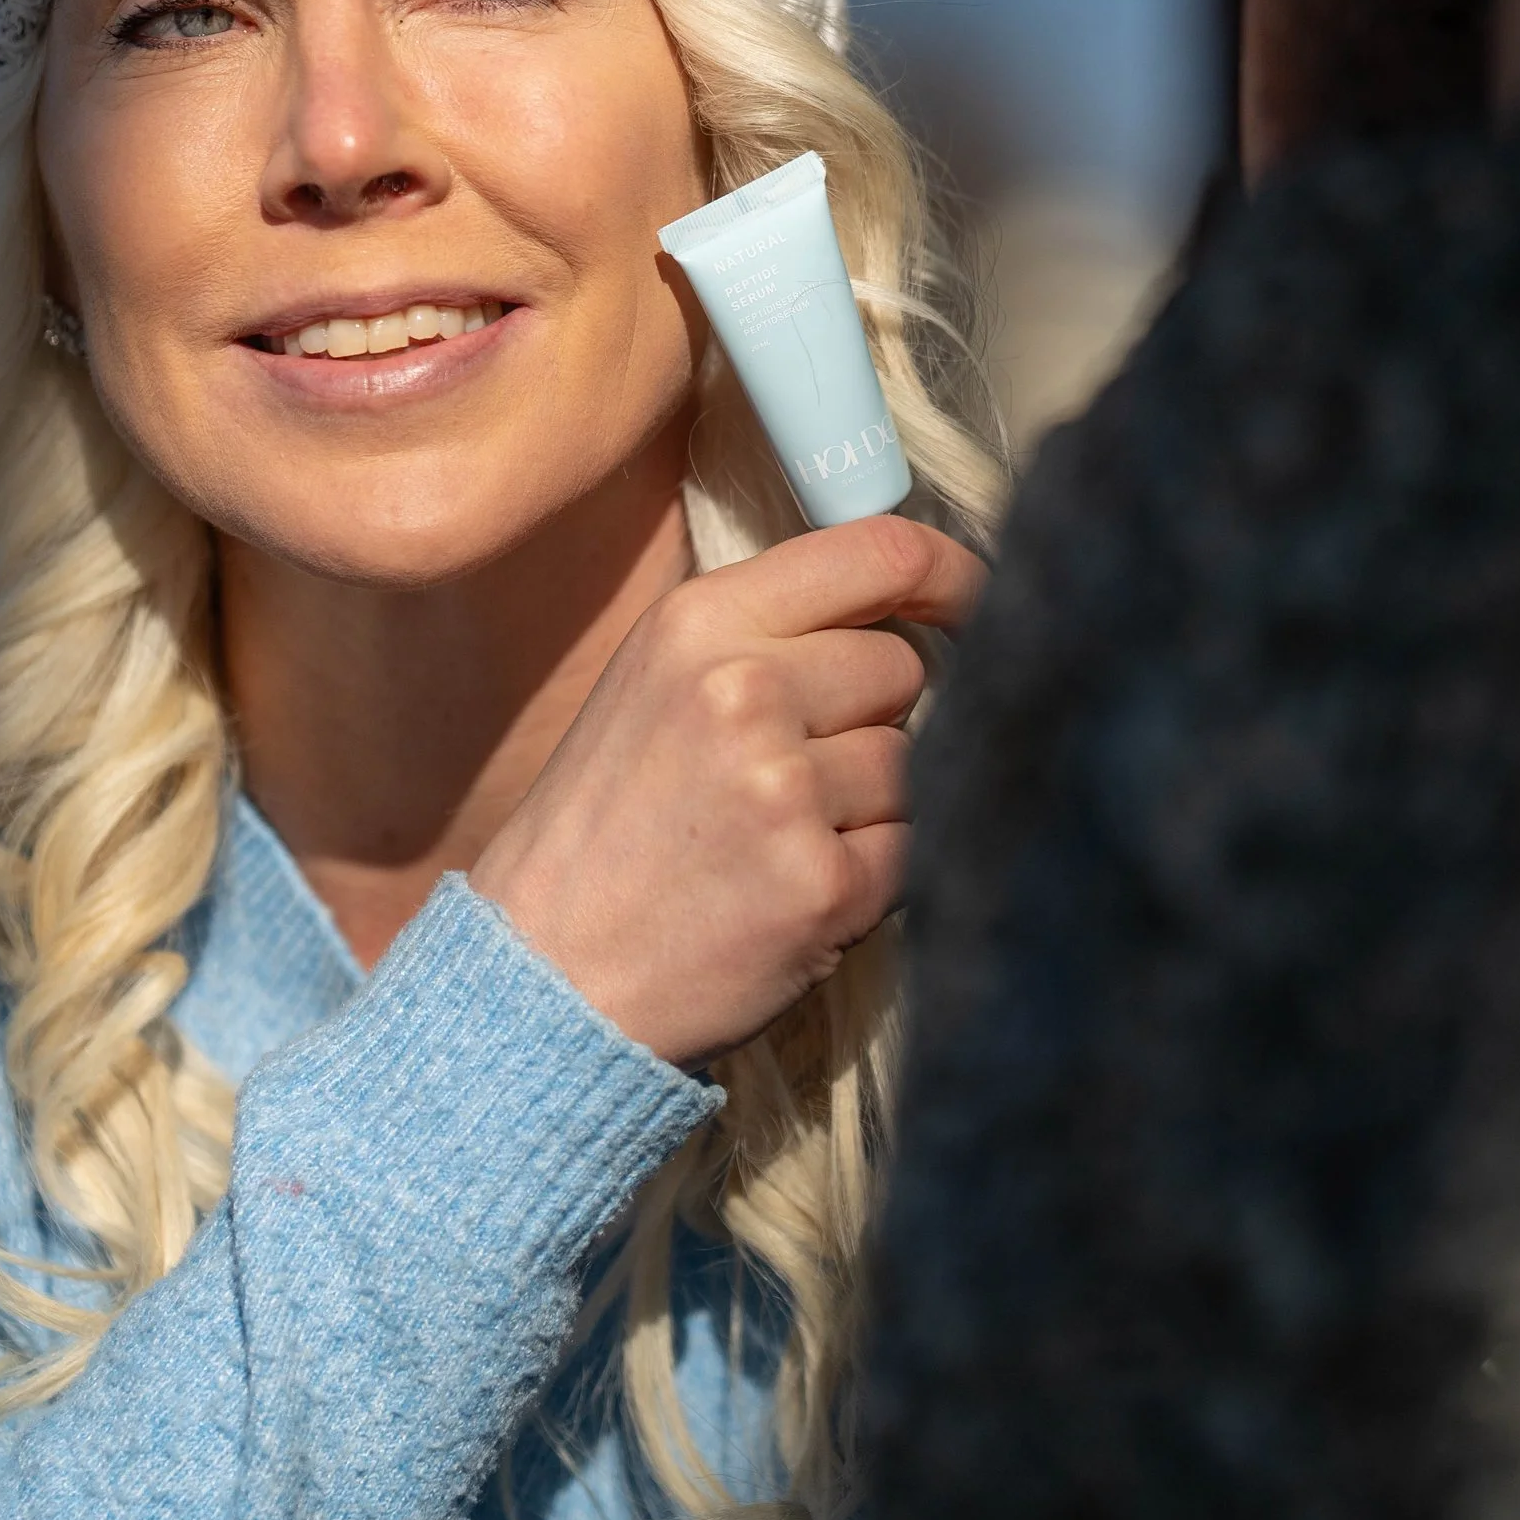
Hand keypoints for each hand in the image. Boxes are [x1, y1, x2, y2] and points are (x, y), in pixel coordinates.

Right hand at [468, 516, 985, 1065]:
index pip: (878, 552)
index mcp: (698, 622)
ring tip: (772, 842)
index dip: (951, 574)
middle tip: (784, 775)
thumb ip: (767, 632)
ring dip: (869, 807)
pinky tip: (791, 893)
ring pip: (914, 764)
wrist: (545, 967)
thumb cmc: (607, 826)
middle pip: (903, 669)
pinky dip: (871, 877)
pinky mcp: (822, 884)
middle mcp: (742, 689)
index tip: (974, 602)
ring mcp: (784, 789)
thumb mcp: (656, 682)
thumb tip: (910, 604)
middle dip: (871, 718)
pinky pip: (914, 852)